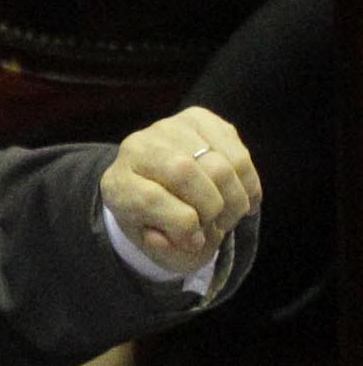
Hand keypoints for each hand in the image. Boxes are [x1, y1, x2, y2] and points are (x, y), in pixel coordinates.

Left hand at [103, 104, 258, 274]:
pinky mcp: (198, 119)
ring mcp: (167, 128)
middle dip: (212, 207)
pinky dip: (249, 181)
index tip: (195, 240)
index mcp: (117, 183)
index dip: (182, 224)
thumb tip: (183, 238)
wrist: (160, 186)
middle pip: (185, 172)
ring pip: (218, 161)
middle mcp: (136, 148)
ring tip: (231, 215)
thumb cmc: (157, 222)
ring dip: (235, 197)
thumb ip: (163, 247)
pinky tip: (245, 198)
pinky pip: (237, 151)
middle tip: (218, 225)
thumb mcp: (154, 243)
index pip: (149, 199)